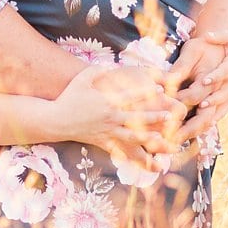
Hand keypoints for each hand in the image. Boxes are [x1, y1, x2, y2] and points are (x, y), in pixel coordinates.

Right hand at [50, 65, 182, 161]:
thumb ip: (98, 70)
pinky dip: (132, 157)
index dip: (147, 91)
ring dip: (148, 139)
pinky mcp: (103, 142)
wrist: (56, 120)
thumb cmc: (69, 97)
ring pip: (132, 137)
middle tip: (171, 116)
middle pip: (136, 117)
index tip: (160, 89)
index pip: (131, 96)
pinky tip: (144, 162)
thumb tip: (112, 65)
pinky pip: (120, 151)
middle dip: (155, 117)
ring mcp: (107, 131)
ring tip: (163, 142)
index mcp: (107, 101)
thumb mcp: (82, 78)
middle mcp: (110, 117)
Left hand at [174, 28, 227, 142]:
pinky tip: (203, 128)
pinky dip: (215, 119)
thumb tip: (208, 35)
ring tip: (198, 122)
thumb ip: (220, 36)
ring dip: (211, 114)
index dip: (216, 76)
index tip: (204, 81)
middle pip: (224, 93)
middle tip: (200, 106)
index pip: (225, 71)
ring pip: (223, 105)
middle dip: (212, 100)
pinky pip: (224, 109)